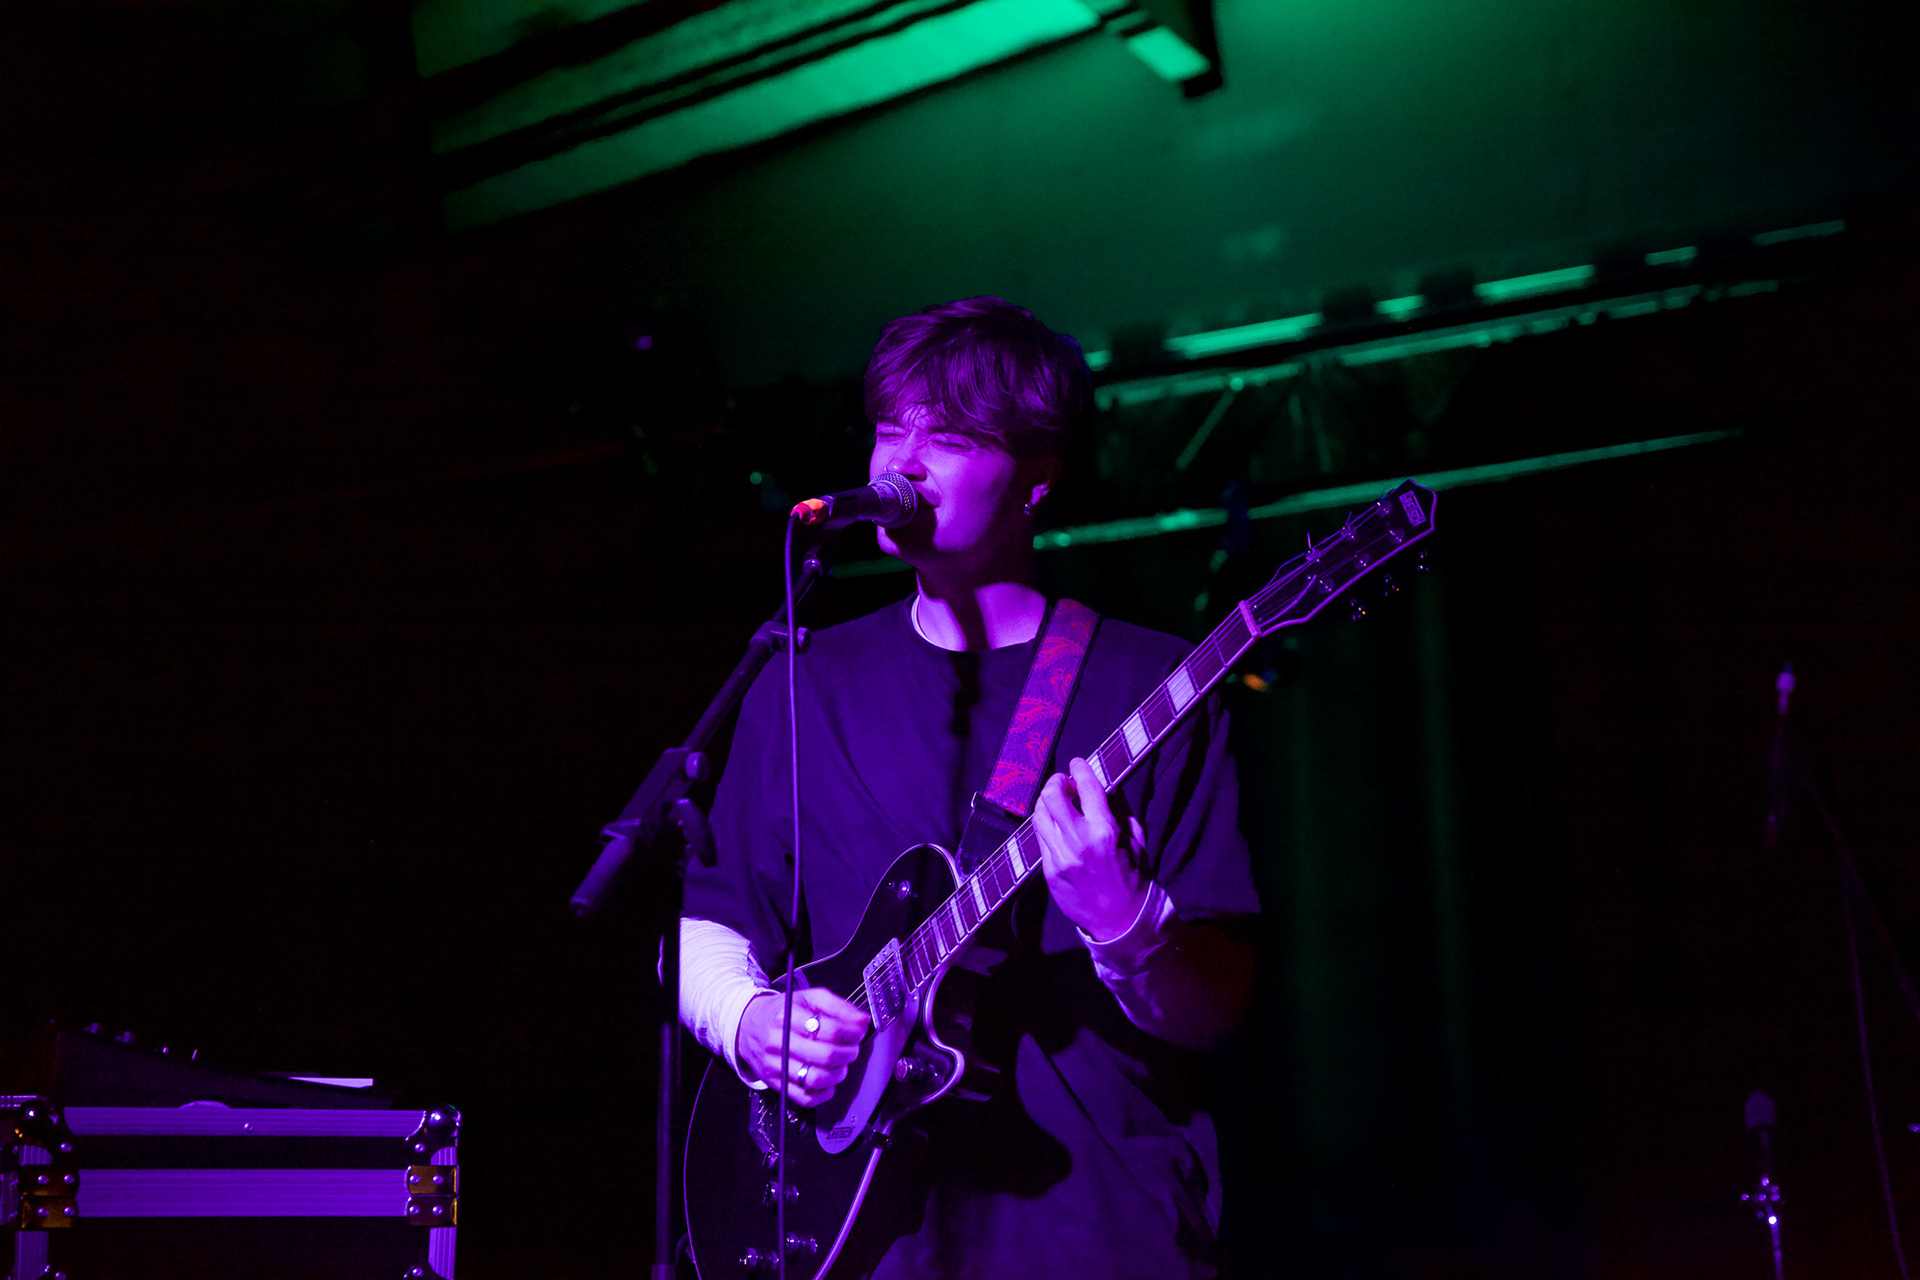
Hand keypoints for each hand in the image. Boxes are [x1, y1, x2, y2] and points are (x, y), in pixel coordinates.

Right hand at [734, 987, 868, 1107]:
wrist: (748, 1026)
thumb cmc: (781, 1012)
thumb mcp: (808, 998)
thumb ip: (838, 1006)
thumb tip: (862, 1020)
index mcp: (788, 1016)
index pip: (830, 1029)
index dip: (852, 1033)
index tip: (858, 1032)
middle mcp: (779, 1041)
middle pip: (826, 1055)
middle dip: (848, 1053)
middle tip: (851, 1048)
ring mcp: (776, 1065)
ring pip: (816, 1078)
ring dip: (838, 1074)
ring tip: (840, 1064)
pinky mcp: (775, 1083)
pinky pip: (805, 1097)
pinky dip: (823, 1093)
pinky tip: (827, 1081)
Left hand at [1032, 757, 1148, 941]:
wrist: (1121, 921)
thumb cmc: (1134, 879)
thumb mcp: (1137, 841)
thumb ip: (1120, 810)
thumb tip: (1106, 786)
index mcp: (1105, 831)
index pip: (1086, 786)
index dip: (1079, 768)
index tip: (1077, 763)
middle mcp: (1078, 841)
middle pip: (1052, 795)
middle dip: (1057, 782)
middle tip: (1065, 784)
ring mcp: (1060, 857)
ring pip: (1039, 814)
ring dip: (1047, 803)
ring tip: (1058, 804)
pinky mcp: (1048, 871)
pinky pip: (1040, 838)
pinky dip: (1047, 826)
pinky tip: (1058, 827)